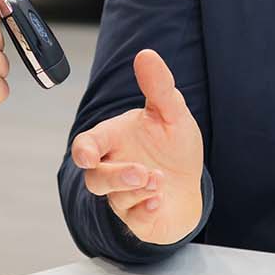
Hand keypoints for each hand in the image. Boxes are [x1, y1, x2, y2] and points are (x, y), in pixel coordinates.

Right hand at [68, 49, 204, 244]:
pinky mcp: (138, 219)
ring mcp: (123, 197)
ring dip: (135, 189)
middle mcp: (112, 169)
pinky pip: (133, 220)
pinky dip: (145, 210)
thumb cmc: (172, 148)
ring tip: (158, 180)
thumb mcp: (172, 114)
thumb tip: (146, 54)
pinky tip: (159, 201)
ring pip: (114, 199)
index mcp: (113, 141)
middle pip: (95, 178)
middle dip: (116, 176)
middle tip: (143, 171)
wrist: (190, 185)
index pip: (87, 146)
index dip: (84, 151)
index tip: (88, 156)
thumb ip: (158, 87)